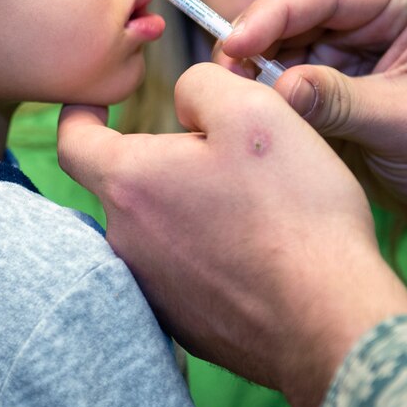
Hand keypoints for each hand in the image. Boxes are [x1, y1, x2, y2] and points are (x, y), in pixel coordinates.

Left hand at [58, 62, 406, 406]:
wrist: (333, 320)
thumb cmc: (294, 210)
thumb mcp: (253, 110)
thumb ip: (201, 85)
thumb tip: (184, 100)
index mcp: (131, 182)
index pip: (73, 139)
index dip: (81, 112)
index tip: (96, 104)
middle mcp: (126, 240)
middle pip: (125, 182)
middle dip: (160, 160)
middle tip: (220, 152)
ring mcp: (151, 287)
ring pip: (155, 226)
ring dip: (185, 206)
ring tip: (248, 205)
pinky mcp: (184, 322)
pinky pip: (181, 269)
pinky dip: (204, 251)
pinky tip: (254, 251)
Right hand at [221, 0, 406, 271]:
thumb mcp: (405, 123)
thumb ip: (340, 102)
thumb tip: (277, 88)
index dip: (271, 16)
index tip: (232, 46)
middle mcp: (374, 7)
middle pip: (294, 12)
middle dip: (256, 44)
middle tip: (221, 79)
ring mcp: (351, 38)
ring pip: (282, 43)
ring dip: (256, 71)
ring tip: (231, 100)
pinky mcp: (334, 71)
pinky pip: (286, 73)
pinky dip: (267, 92)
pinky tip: (250, 110)